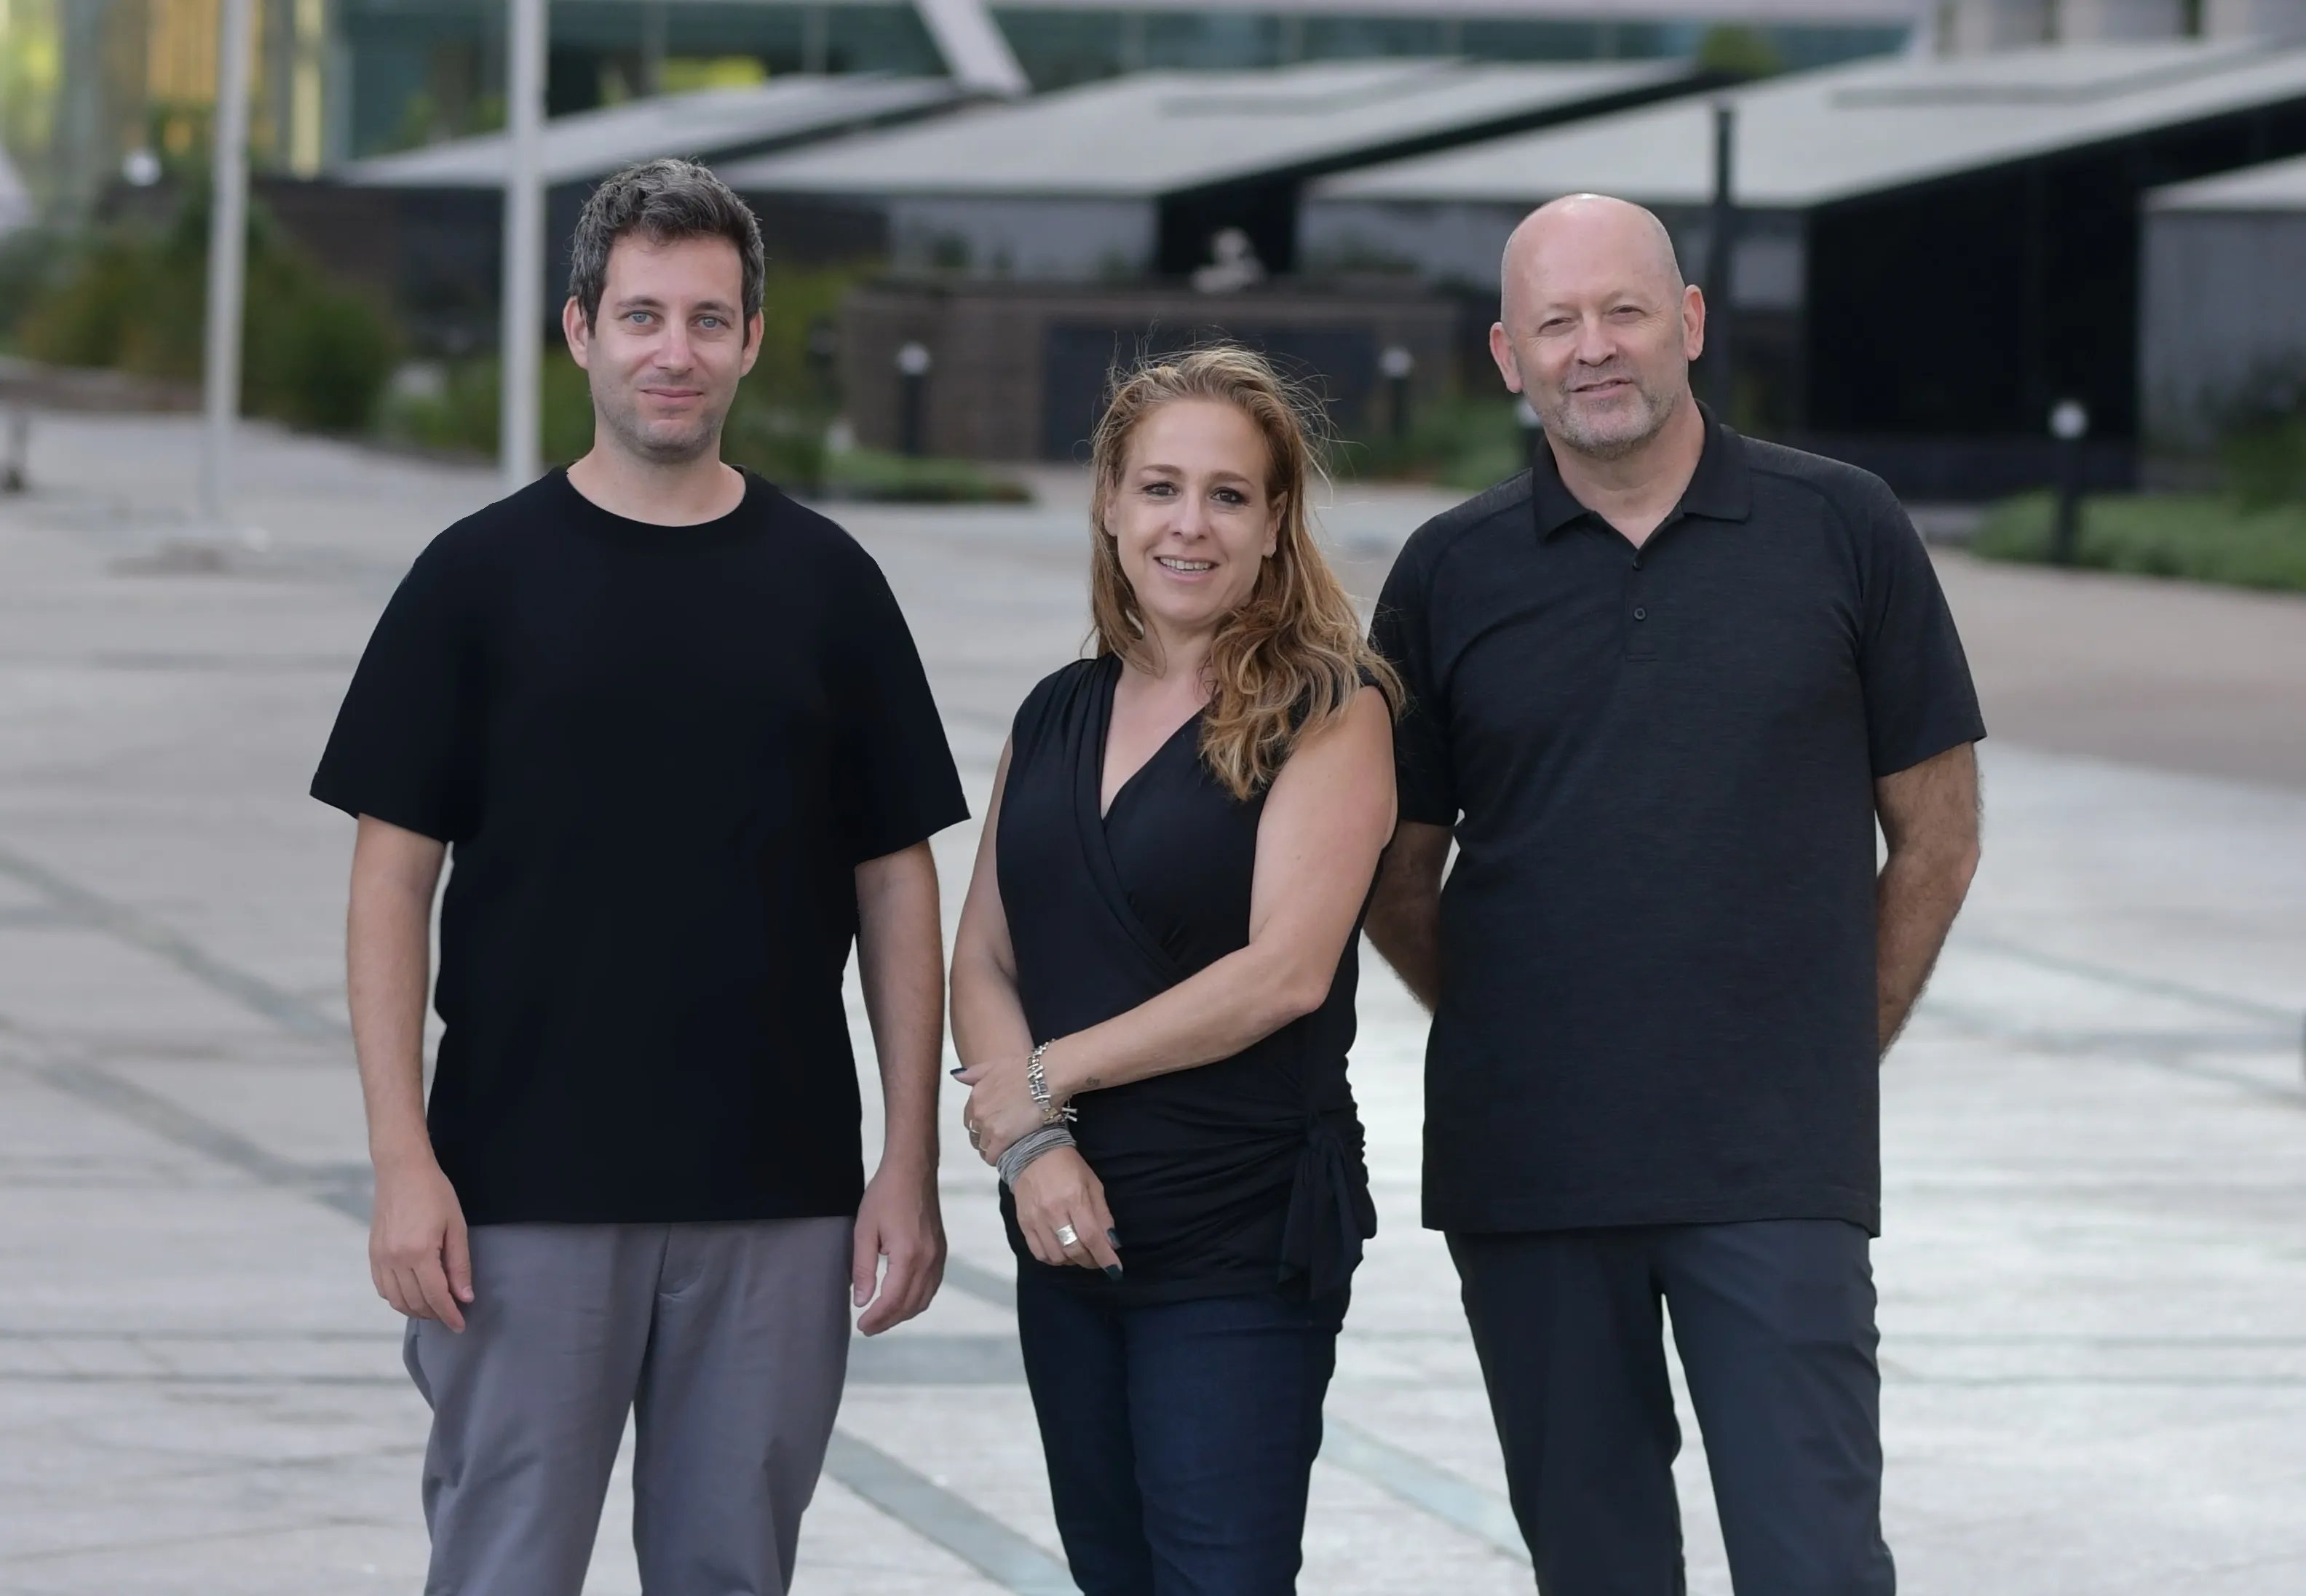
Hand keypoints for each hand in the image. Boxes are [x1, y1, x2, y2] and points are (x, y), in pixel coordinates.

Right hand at [370, 1152, 472, 1331]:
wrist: (401, 1170)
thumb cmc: (434, 1193)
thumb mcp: (456, 1226)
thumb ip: (460, 1265)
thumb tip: (465, 1297)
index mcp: (419, 1252)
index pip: (436, 1296)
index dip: (449, 1314)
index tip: (460, 1326)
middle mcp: (395, 1259)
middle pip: (415, 1302)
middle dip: (435, 1314)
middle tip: (452, 1314)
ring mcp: (380, 1258)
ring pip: (396, 1300)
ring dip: (416, 1310)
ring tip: (435, 1307)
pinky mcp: (372, 1254)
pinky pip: (383, 1288)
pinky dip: (398, 1298)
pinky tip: (413, 1294)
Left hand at [853, 1161, 944, 1335]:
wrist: (913, 1169)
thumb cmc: (885, 1195)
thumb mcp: (864, 1230)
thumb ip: (863, 1268)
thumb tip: (861, 1300)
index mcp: (908, 1255)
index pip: (892, 1300)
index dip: (876, 1318)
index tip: (860, 1326)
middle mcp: (929, 1260)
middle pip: (910, 1305)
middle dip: (888, 1321)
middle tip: (867, 1327)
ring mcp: (939, 1256)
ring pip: (924, 1299)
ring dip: (903, 1314)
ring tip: (882, 1317)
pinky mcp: (941, 1251)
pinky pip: (932, 1286)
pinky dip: (917, 1300)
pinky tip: (902, 1300)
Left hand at [954, 1052, 1047, 1161]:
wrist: (1046, 1077)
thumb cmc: (1026, 1069)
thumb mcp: (996, 1065)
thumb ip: (975, 1073)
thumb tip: (958, 1076)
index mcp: (976, 1095)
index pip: (970, 1118)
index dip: (981, 1124)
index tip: (991, 1127)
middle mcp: (978, 1111)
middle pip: (975, 1133)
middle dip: (984, 1137)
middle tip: (1000, 1138)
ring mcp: (989, 1125)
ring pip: (983, 1146)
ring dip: (992, 1148)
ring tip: (1006, 1148)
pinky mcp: (1001, 1138)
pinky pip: (992, 1156)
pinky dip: (998, 1158)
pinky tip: (1007, 1156)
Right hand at [1010, 1148, 1120, 1276]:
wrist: (1033, 1153)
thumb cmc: (1069, 1166)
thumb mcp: (1093, 1184)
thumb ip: (1103, 1215)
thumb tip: (1112, 1243)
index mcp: (1074, 1199)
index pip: (1091, 1237)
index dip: (1105, 1257)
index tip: (1115, 1270)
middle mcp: (1053, 1212)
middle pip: (1074, 1250)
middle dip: (1091, 1261)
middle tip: (1098, 1260)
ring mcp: (1036, 1219)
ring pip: (1056, 1256)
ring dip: (1073, 1261)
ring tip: (1080, 1253)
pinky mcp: (1023, 1224)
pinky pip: (1039, 1253)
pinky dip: (1053, 1259)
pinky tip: (1062, 1252)